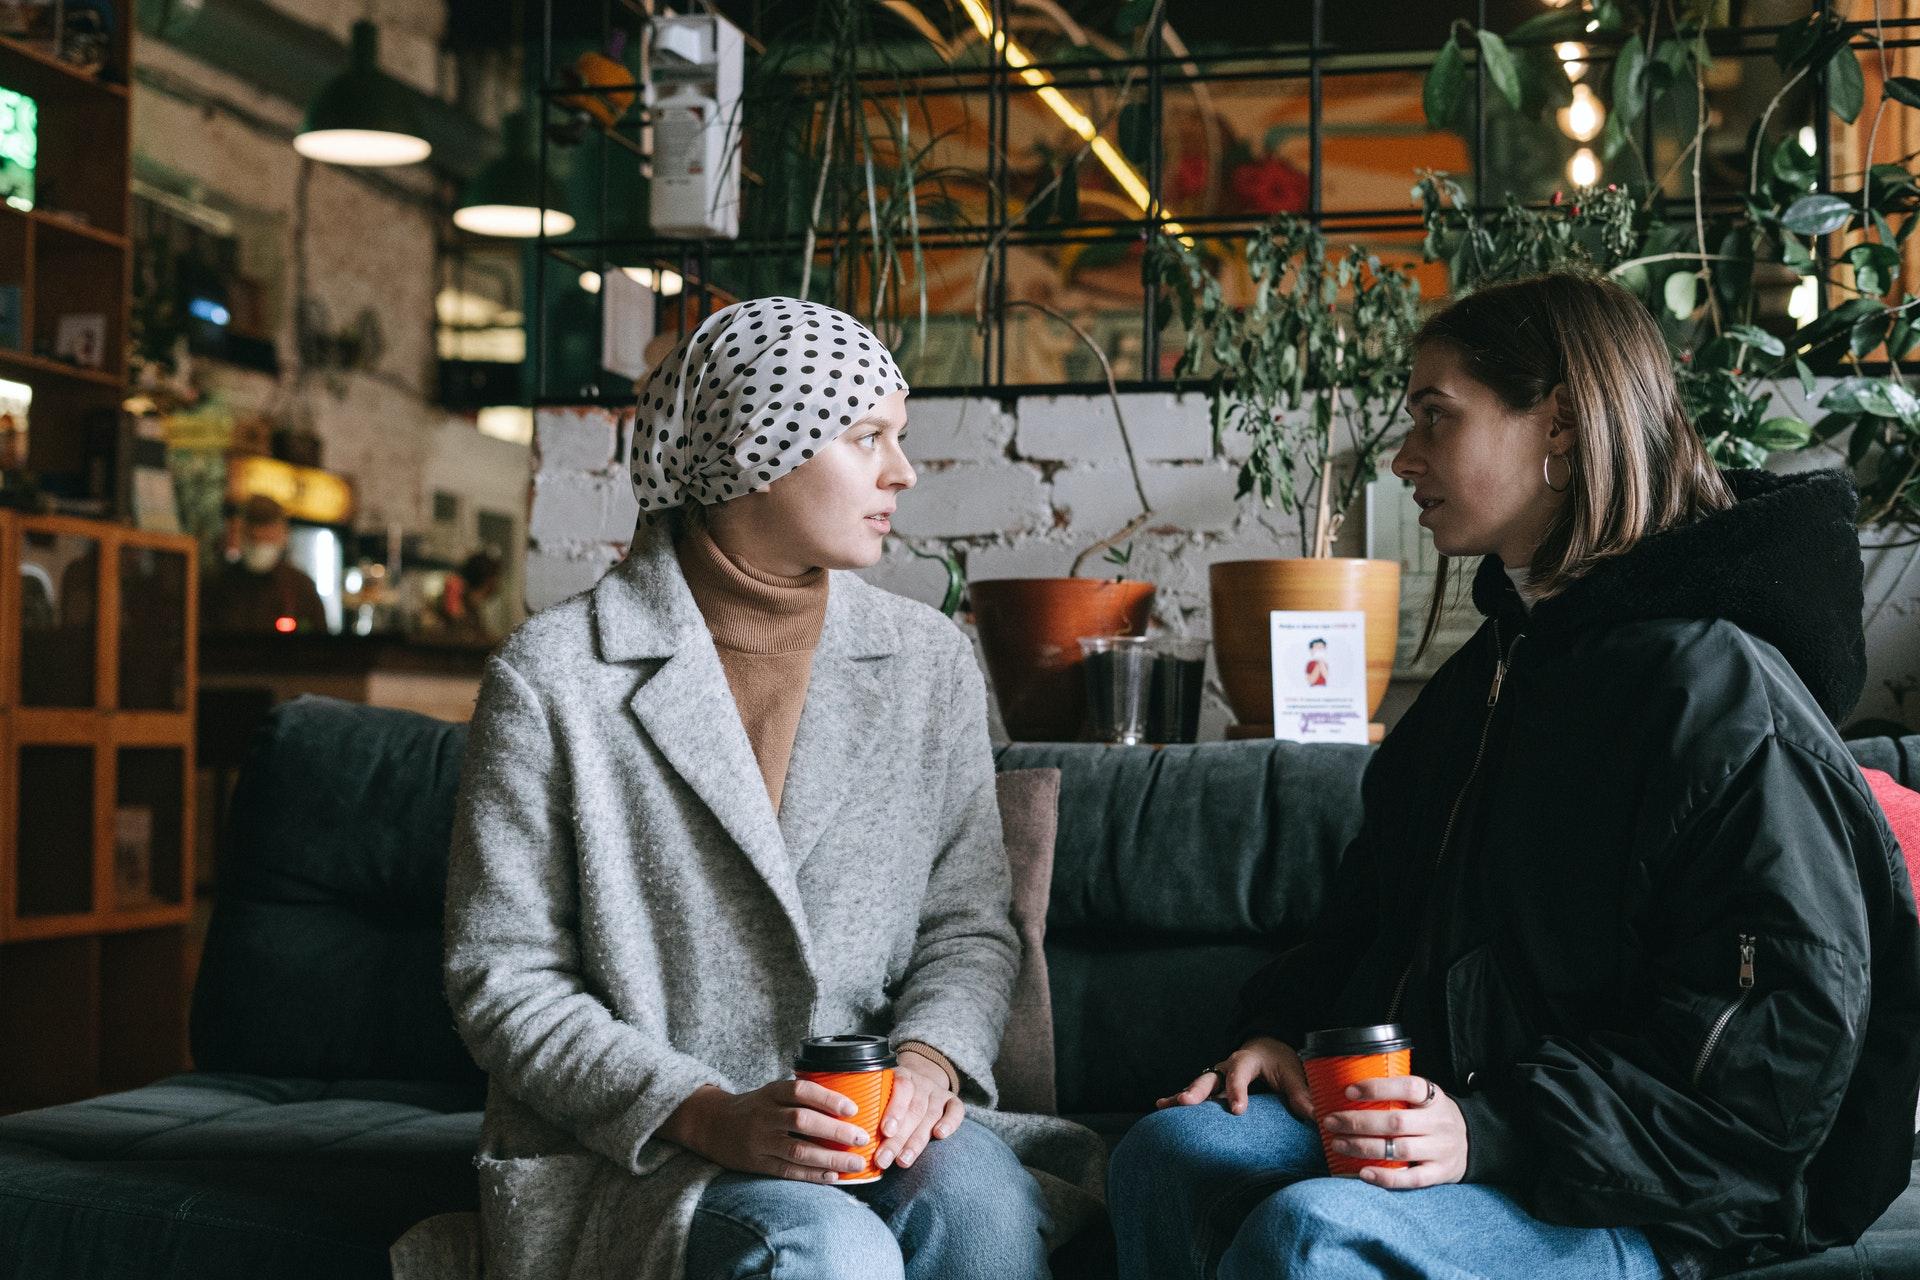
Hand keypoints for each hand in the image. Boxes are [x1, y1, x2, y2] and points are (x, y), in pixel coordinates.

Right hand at [662, 1081, 872, 1183]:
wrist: (711, 1125)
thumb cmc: (753, 1108)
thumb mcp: (771, 1093)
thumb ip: (800, 1098)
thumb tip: (846, 1107)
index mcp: (770, 1093)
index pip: (800, 1091)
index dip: (828, 1098)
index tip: (853, 1108)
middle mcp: (764, 1115)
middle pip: (802, 1121)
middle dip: (835, 1131)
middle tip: (862, 1137)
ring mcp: (759, 1141)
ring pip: (798, 1151)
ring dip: (830, 1158)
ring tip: (856, 1163)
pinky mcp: (756, 1163)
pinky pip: (787, 1171)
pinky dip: (812, 1174)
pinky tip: (832, 1176)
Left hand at [875, 1049, 963, 1170]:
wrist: (918, 1080)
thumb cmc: (890, 1096)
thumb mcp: (878, 1093)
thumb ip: (868, 1107)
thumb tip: (845, 1139)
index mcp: (900, 1076)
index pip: (901, 1089)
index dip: (894, 1110)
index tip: (885, 1132)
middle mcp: (921, 1082)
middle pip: (913, 1110)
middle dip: (897, 1138)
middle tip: (883, 1160)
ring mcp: (937, 1092)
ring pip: (930, 1115)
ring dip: (916, 1141)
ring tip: (903, 1161)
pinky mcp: (952, 1101)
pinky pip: (956, 1110)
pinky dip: (950, 1122)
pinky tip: (940, 1135)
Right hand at [1158, 1036, 1313, 1119]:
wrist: (1267, 1049)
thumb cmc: (1279, 1062)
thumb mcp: (1293, 1073)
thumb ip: (1301, 1094)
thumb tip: (1315, 1116)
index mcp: (1247, 1060)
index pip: (1240, 1074)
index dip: (1237, 1091)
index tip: (1237, 1110)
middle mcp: (1226, 1066)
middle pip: (1210, 1078)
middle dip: (1198, 1090)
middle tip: (1188, 1102)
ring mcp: (1215, 1076)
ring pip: (1197, 1086)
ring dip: (1182, 1096)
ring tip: (1164, 1106)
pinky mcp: (1211, 1088)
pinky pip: (1193, 1094)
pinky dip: (1178, 1101)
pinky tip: (1161, 1108)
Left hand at [1321, 1075, 1468, 1187]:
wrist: (1471, 1142)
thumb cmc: (1433, 1116)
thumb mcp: (1424, 1097)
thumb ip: (1396, 1093)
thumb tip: (1347, 1090)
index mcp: (1434, 1097)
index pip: (1407, 1087)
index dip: (1377, 1088)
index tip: (1349, 1091)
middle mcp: (1439, 1123)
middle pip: (1396, 1122)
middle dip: (1359, 1122)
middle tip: (1332, 1121)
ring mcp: (1441, 1150)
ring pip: (1400, 1150)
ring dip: (1364, 1147)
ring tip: (1338, 1143)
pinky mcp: (1440, 1173)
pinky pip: (1411, 1178)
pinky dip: (1385, 1177)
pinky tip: (1362, 1172)